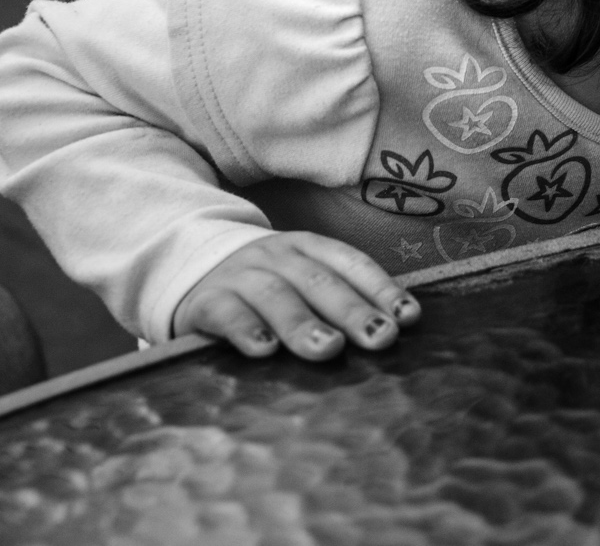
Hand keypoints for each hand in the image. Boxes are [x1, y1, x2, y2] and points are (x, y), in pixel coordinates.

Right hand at [172, 232, 419, 359]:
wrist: (191, 268)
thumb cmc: (266, 286)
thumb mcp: (301, 280)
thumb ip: (338, 297)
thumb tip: (391, 330)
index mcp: (310, 248)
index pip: (353, 264)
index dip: (382, 289)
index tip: (408, 317)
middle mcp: (278, 257)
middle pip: (320, 282)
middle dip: (353, 311)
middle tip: (380, 337)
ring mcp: (242, 277)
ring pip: (277, 297)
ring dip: (305, 324)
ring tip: (329, 348)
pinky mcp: (207, 301)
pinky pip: (228, 314)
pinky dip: (246, 330)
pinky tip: (264, 350)